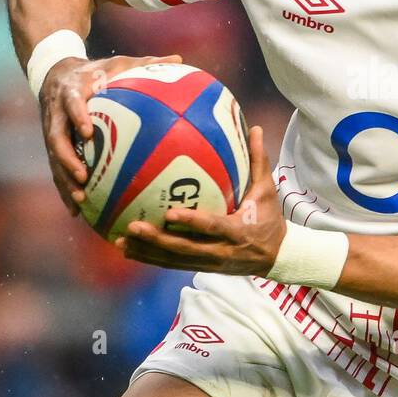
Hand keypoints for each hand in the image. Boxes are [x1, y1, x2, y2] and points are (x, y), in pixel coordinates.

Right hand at [40, 52, 183, 214]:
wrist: (54, 72)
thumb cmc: (95, 70)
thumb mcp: (117, 63)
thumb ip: (145, 63)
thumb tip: (179, 59)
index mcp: (71, 91)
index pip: (71, 103)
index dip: (77, 116)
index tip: (88, 131)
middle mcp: (56, 112)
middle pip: (55, 138)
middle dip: (66, 159)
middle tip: (82, 177)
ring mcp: (52, 130)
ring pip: (54, 158)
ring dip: (64, 180)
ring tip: (79, 201)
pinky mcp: (53, 144)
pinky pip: (57, 168)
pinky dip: (65, 189)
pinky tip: (78, 211)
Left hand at [117, 125, 287, 274]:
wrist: (276, 257)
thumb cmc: (269, 219)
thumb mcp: (267, 192)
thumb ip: (259, 161)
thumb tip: (256, 128)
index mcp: (237, 231)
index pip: (212, 227)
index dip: (192, 221)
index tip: (170, 213)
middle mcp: (220, 250)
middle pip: (185, 249)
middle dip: (157, 241)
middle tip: (132, 227)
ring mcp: (209, 262)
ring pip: (174, 260)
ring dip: (147, 252)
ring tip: (121, 241)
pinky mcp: (201, 267)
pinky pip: (172, 264)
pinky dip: (151, 258)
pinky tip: (129, 251)